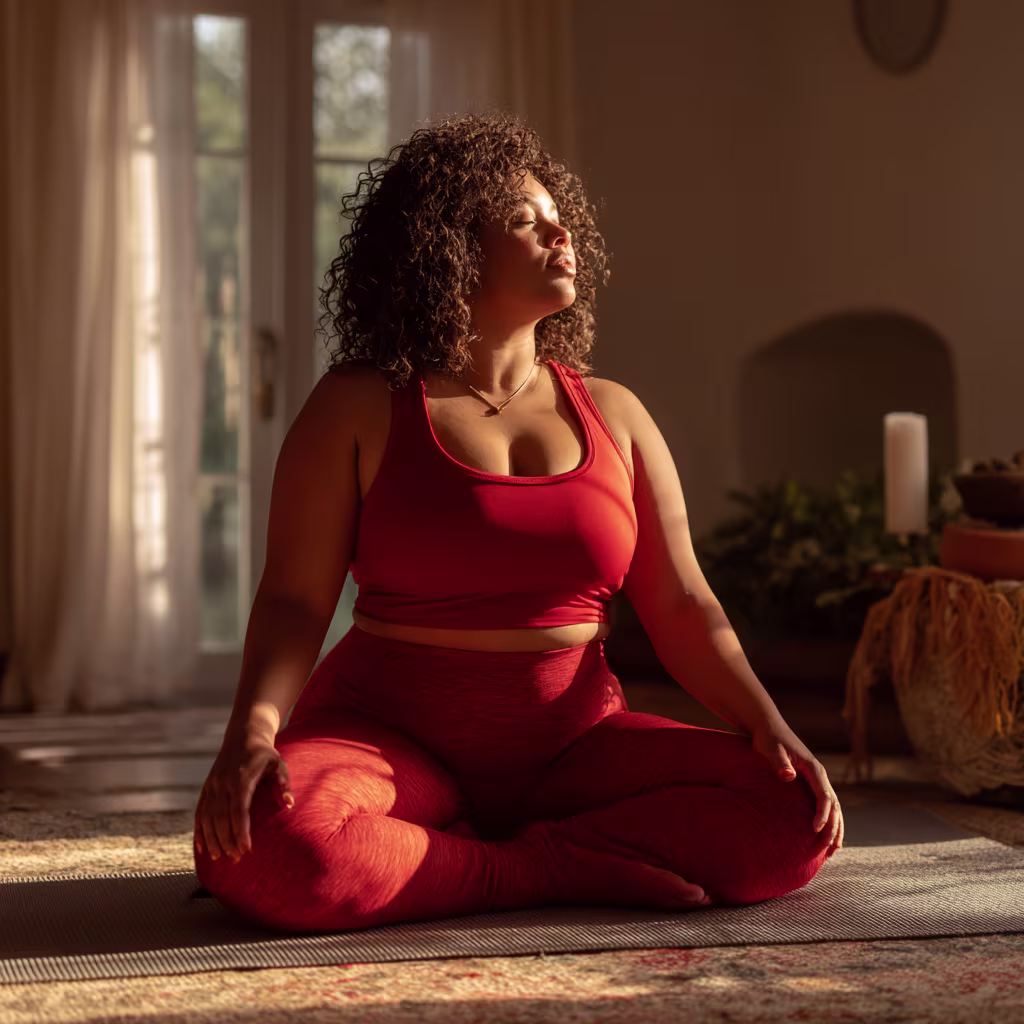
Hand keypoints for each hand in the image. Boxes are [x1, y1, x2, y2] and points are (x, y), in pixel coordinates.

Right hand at [194, 731, 293, 863]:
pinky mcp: (206, 787)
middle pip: (221, 817)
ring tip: (220, 858)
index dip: (241, 831)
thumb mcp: (279, 763)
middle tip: (236, 859)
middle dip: (227, 840)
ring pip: (207, 817)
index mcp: (241, 778)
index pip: (239, 810)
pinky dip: (199, 831)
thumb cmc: (265, 754)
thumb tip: (289, 804)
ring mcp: (212, 785)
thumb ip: (283, 782)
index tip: (246, 849)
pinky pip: (199, 812)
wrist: (243, 736)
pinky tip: (203, 848)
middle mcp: (223, 782)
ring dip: (212, 839)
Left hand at [750, 717, 843, 857]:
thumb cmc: (769, 738)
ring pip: (834, 807)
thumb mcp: (771, 749)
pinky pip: (825, 804)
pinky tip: (825, 835)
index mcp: (813, 768)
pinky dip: (829, 820)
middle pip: (834, 805)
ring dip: (836, 828)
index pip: (824, 796)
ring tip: (834, 851)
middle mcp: (820, 775)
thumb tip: (788, 776)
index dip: (822, 814)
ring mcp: (817, 779)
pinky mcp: (810, 782)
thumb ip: (779, 762)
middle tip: (829, 850)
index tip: (816, 830)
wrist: (768, 726)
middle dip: (834, 828)